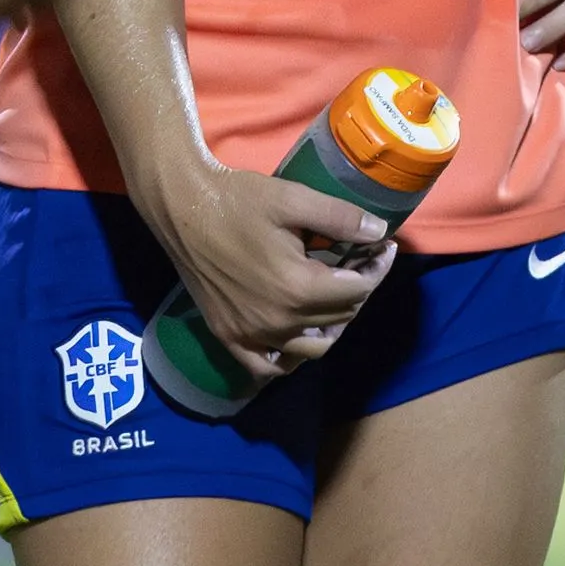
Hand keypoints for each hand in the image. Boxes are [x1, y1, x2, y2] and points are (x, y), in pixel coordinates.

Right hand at [144, 158, 394, 383]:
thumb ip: (341, 218)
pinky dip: (287, 358)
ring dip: (331, 326)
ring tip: (334, 297)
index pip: (358, 291)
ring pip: (310, 348)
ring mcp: (249, 334)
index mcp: (297, 287)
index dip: (377, 269)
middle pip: (338, 318)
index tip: (384, 250)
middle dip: (357, 291)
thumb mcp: (294, 198)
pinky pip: (266, 366)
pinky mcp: (227, 337)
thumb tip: (379, 233)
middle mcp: (276, 321)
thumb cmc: (238, 200)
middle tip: (359, 264)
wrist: (181, 208)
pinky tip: (296, 336)